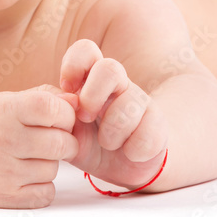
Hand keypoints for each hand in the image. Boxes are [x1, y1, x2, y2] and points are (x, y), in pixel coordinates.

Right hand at [0, 85, 78, 207]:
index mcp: (3, 110)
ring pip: (54, 169)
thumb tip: (77, 102)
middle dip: (64, 141)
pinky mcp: (4, 197)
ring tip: (30, 157)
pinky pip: (46, 193)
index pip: (52, 108)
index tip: (59, 118)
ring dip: (50, 164)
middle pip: (61, 143)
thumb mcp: (11, 100)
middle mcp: (0, 140)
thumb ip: (48, 96)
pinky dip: (43, 186)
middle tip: (52, 140)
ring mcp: (1, 171)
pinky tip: (26, 175)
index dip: (65, 114)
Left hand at [59, 39, 167, 188]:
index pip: (86, 50)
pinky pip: (148, 132)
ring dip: (112, 132)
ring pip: (129, 104)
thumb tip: (58, 102)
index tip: (67, 90)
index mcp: (93, 80)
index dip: (74, 65)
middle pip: (110, 68)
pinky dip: (134, 149)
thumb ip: (57, 115)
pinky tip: (129, 153)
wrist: (122, 166)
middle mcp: (118, 85)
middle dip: (93, 96)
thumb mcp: (67, 130)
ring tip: (107, 144)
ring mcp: (140, 102)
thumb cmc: (90, 142)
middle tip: (85, 118)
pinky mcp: (158, 124)